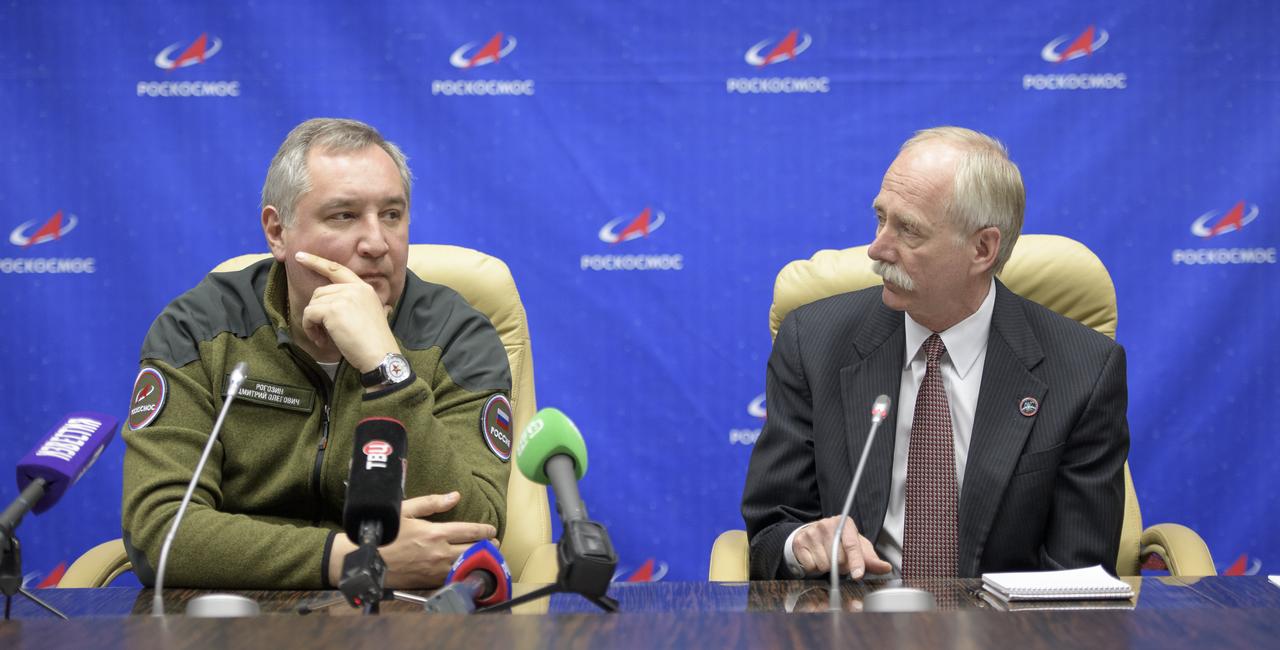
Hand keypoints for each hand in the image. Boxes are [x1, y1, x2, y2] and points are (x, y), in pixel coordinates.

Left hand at [293, 251, 398, 372]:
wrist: (380, 354)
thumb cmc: (376, 342)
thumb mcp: (375, 315)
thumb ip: (365, 306)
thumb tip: (368, 309)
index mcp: (364, 288)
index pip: (336, 269)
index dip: (316, 262)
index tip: (300, 257)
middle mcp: (354, 288)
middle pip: (320, 292)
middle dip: (316, 312)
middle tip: (323, 332)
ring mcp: (344, 297)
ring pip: (313, 304)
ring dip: (313, 323)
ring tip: (323, 338)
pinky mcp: (333, 309)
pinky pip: (309, 314)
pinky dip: (310, 328)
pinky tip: (320, 340)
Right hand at [328, 492, 498, 588]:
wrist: (364, 559)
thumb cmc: (384, 532)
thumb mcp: (405, 510)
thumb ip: (432, 502)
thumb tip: (455, 496)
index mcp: (435, 533)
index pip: (470, 531)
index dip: (485, 530)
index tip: (492, 530)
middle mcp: (438, 553)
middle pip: (474, 551)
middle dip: (488, 547)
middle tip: (495, 544)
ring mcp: (434, 570)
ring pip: (466, 567)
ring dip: (480, 561)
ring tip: (487, 556)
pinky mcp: (428, 582)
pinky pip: (452, 579)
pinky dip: (464, 573)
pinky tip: (469, 570)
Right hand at [791, 515, 891, 578]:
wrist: (812, 536)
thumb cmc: (838, 542)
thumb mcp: (857, 547)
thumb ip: (870, 558)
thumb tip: (885, 567)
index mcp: (845, 523)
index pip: (852, 545)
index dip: (856, 562)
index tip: (858, 574)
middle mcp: (827, 525)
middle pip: (839, 559)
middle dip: (840, 566)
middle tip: (838, 560)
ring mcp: (812, 532)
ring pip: (824, 564)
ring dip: (827, 568)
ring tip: (826, 558)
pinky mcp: (800, 542)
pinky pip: (811, 566)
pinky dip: (814, 568)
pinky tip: (815, 559)